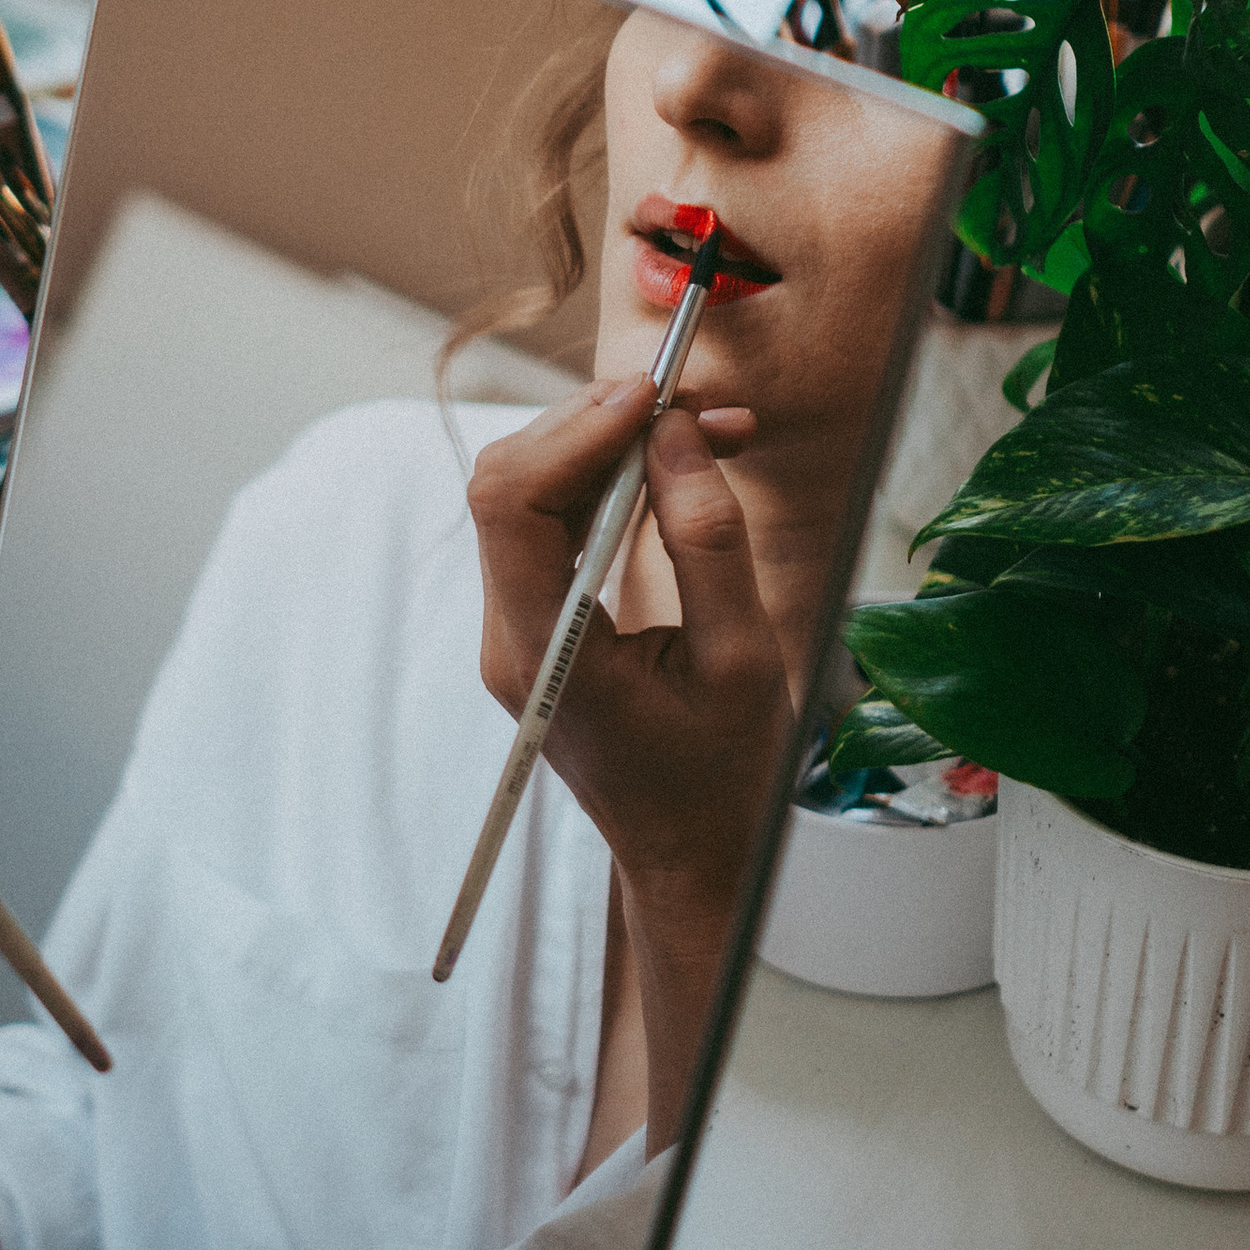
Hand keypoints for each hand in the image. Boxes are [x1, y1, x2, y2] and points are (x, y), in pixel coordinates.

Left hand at [466, 382, 790, 1141]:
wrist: (690, 857)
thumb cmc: (722, 777)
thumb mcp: (739, 659)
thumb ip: (707, 543)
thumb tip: (677, 435)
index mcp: (544, 654)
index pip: (511, 505)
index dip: (574, 430)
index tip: (654, 393)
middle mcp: (510, 635)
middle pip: (514, 483)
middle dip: (601, 422)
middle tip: (701, 403)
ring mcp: (517, 629)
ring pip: (534, 494)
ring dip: (614, 445)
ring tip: (714, 428)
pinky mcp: (540, 622)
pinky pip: (558, 524)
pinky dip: (614, 481)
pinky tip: (680, 466)